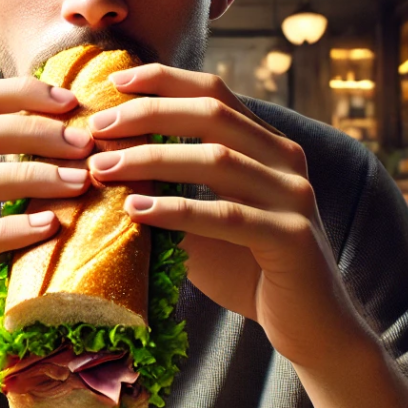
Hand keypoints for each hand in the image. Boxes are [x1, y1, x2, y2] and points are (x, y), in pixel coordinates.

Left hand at [85, 64, 366, 368]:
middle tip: (96, 127)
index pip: (215, 92)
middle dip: (149, 114)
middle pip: (213, 113)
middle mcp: (286, 160)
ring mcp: (294, 196)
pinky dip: (178, 210)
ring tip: (103, 168)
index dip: (164, 80)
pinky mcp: (293, 237)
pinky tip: (136, 211)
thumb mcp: (203, 224)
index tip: (113, 80)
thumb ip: (171, 192)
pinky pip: (228, 215)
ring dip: (152, 159)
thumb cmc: (249, 271)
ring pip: (218, 159)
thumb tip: (105, 166)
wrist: (311, 327)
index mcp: (268, 145)